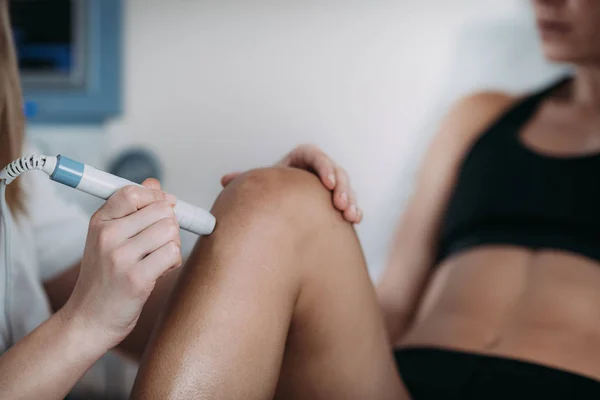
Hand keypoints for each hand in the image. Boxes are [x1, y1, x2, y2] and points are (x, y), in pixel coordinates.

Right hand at [60, 179, 182, 348]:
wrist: (89, 320)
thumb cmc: (104, 277)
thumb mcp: (108, 238)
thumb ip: (132, 209)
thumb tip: (155, 184)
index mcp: (100, 221)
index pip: (133, 192)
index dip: (156, 197)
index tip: (162, 208)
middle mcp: (108, 236)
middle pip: (161, 210)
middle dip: (169, 224)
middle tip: (159, 242)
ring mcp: (121, 257)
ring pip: (170, 231)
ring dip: (172, 244)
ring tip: (157, 258)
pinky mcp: (137, 278)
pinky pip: (173, 254)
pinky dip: (173, 262)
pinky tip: (160, 271)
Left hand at [222, 144, 361, 222]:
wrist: (281, 201)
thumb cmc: (271, 189)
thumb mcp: (263, 183)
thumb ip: (247, 180)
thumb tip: (226, 180)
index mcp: (300, 159)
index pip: (315, 156)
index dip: (324, 168)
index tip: (328, 184)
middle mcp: (318, 169)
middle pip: (335, 171)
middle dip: (342, 187)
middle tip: (339, 204)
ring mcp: (330, 184)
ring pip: (346, 186)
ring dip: (350, 199)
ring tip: (349, 215)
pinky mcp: (337, 199)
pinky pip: (350, 201)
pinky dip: (354, 209)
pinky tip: (355, 219)